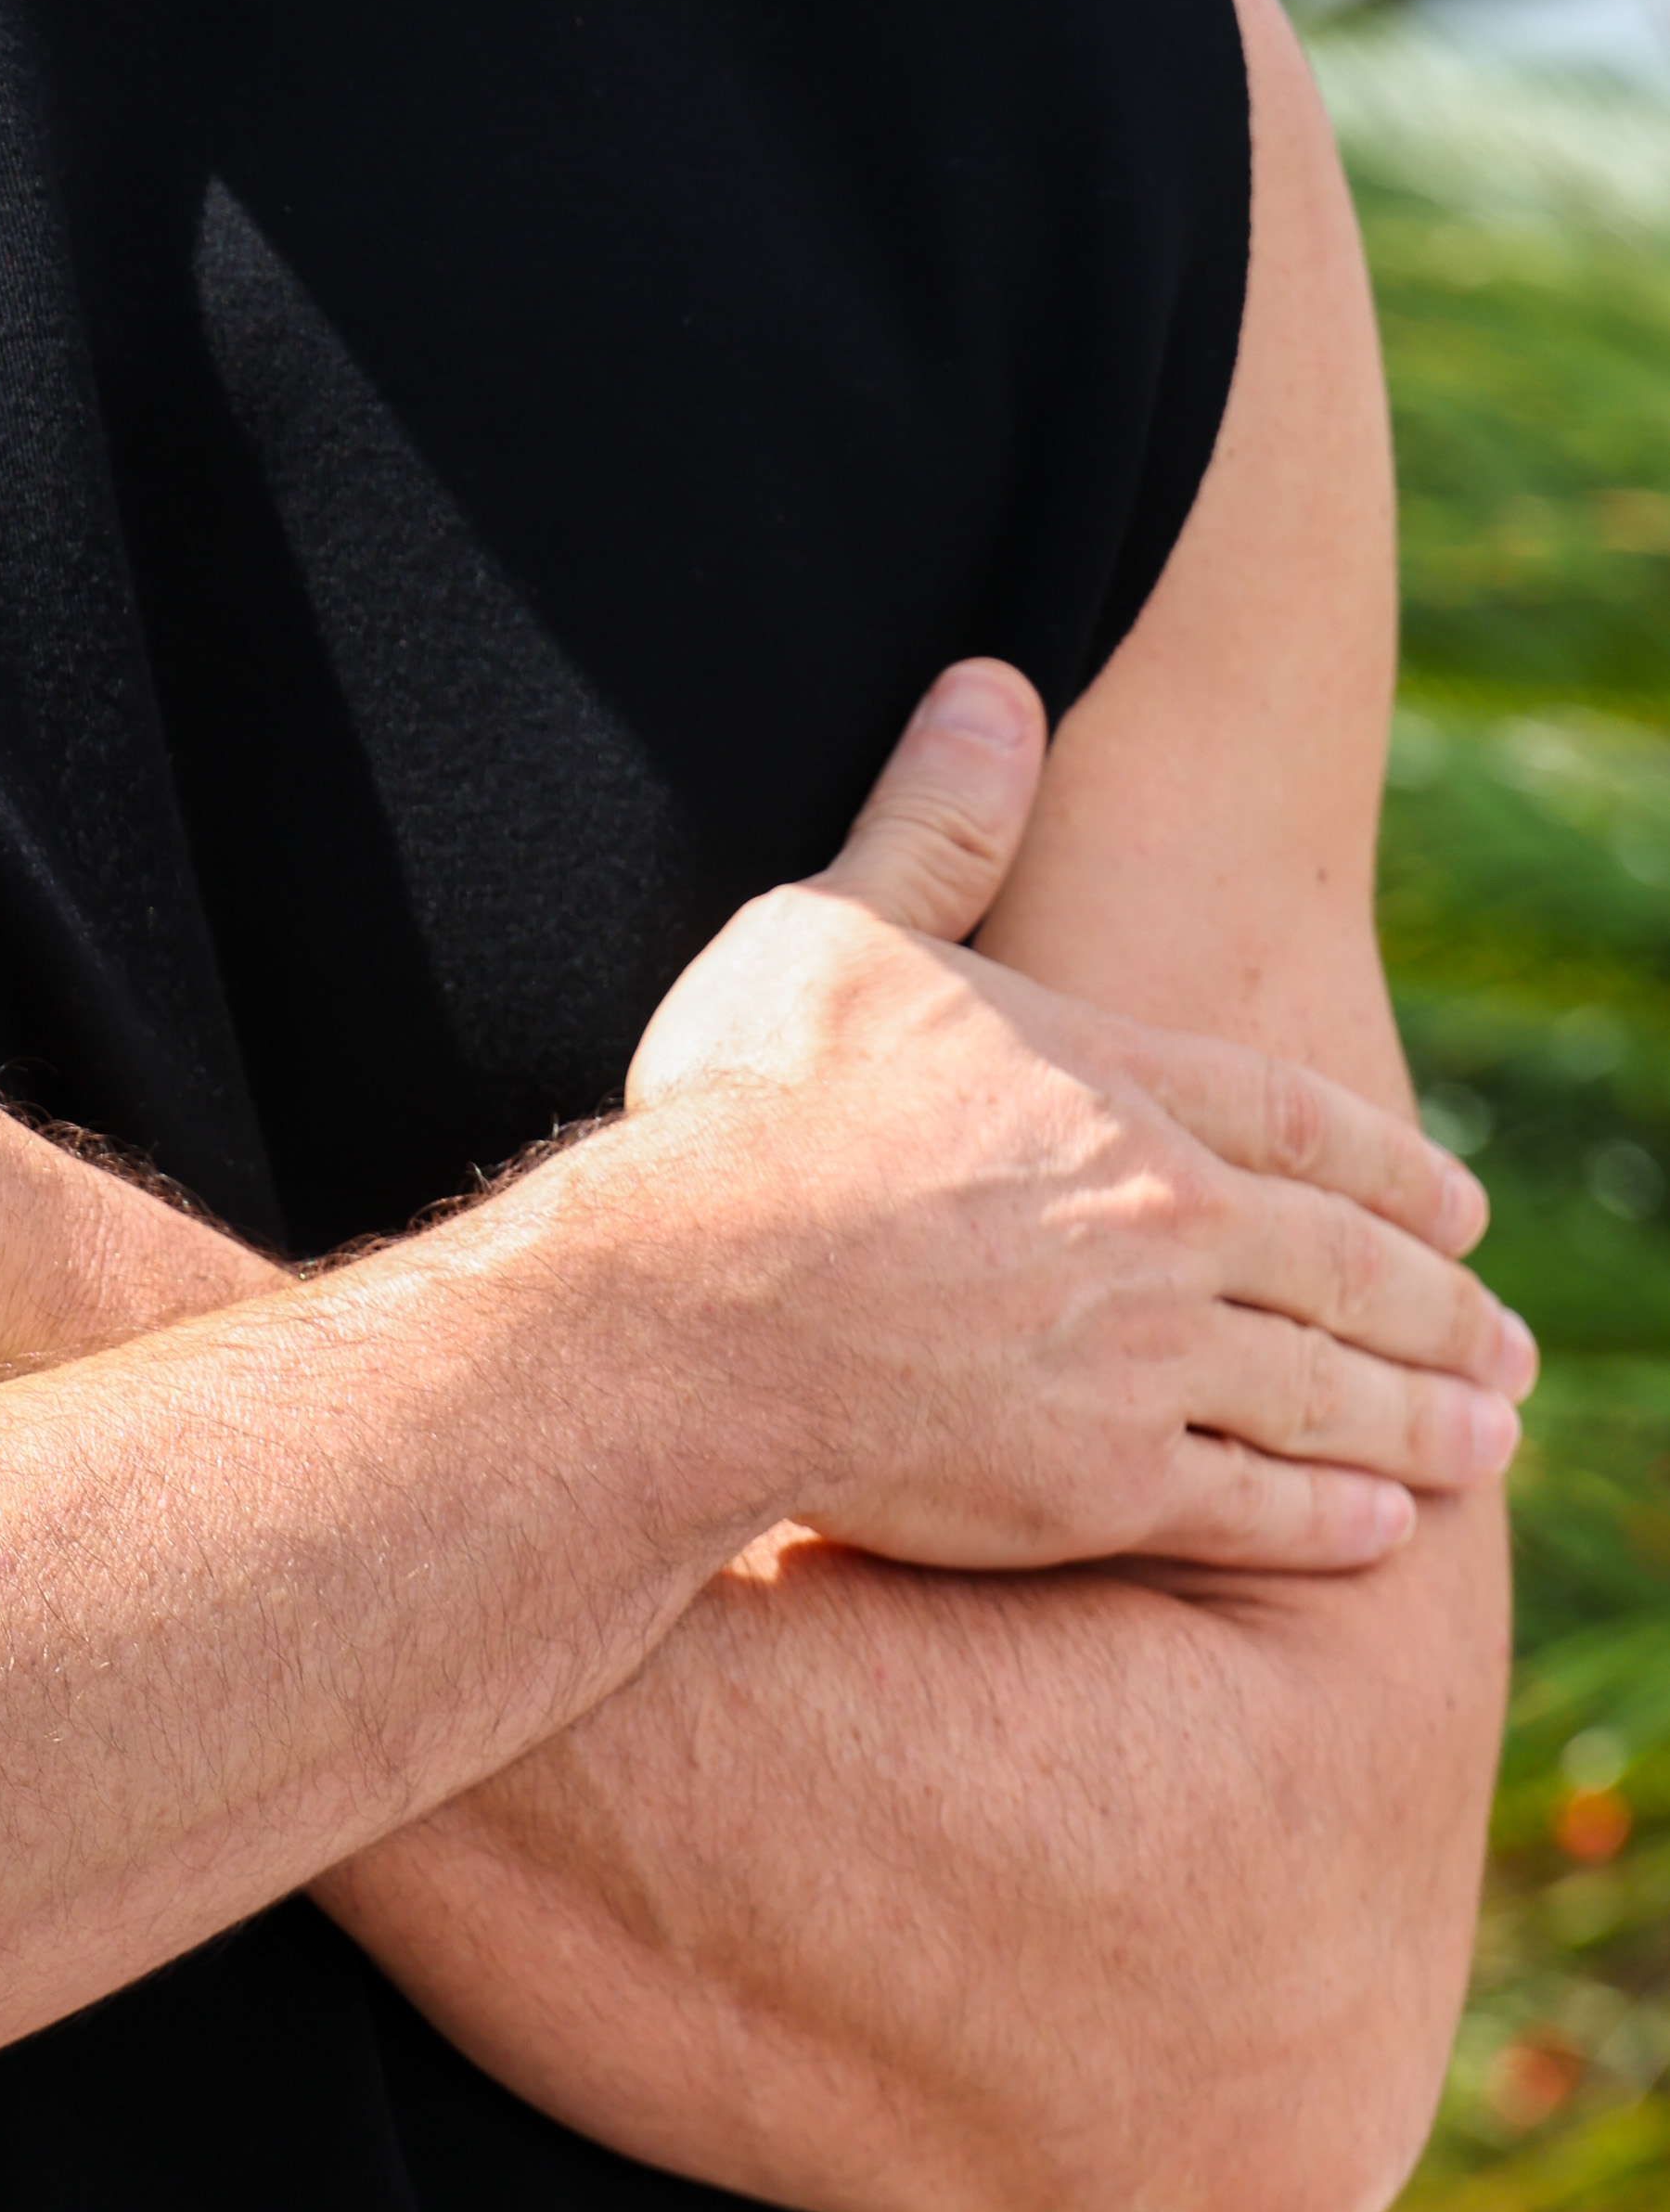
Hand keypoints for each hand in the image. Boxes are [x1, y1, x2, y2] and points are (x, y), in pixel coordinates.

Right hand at [626, 660, 1531, 1578]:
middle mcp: (1167, 1218)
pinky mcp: (1109, 1482)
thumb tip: (992, 686)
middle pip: (1348, 1265)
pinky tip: (1384, 1525)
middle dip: (1441, 1304)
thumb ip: (937, 821)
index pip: (1300, 1121)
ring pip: (1331, 1393)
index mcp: (1116, 1084)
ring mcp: (1151, 1358)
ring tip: (1487, 1436)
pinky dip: (1337, 1520)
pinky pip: (1263, 1509)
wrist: (702, 1304)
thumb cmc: (750, 1111)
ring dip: (1425, 1416)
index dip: (1391, 1163)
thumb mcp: (831, 928)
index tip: (1460, 1204)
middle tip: (1508, 1340)